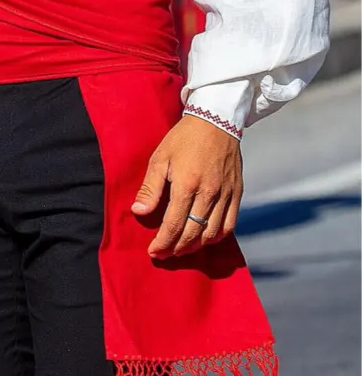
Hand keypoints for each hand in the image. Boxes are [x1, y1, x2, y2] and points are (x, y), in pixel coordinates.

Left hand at [131, 114, 243, 258]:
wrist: (215, 121)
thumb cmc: (182, 139)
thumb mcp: (159, 158)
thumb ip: (150, 188)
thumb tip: (139, 211)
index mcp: (187, 185)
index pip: (174, 224)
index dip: (163, 242)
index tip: (153, 252)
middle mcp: (209, 193)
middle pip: (193, 233)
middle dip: (177, 248)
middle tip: (165, 254)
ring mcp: (226, 195)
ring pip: (212, 233)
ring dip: (196, 246)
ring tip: (181, 249)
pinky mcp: (237, 193)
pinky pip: (230, 225)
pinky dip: (217, 237)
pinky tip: (205, 239)